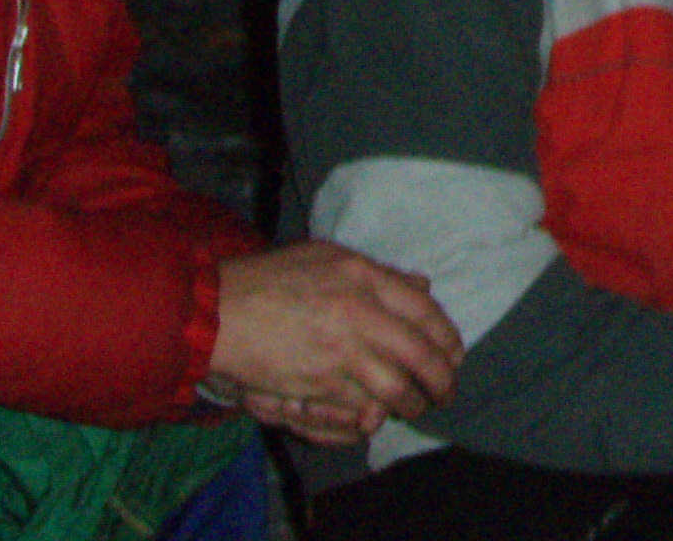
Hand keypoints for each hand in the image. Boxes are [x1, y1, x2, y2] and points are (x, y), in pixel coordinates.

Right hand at [211, 241, 462, 444]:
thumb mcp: (327, 257)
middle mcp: (358, 314)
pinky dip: (374, 414)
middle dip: (441, 377)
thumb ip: (378, 273)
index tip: (454, 353)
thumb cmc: (270, 278)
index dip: (446, 336)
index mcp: (363, 277)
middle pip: (419, 353)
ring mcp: (338, 352)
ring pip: (395, 387)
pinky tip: (378, 415)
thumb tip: (421, 286)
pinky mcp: (316, 384)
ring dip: (411, 402)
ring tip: (416, 407)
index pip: (423, 309)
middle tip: (446, 390)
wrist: (218, 311)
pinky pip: (359, 406)